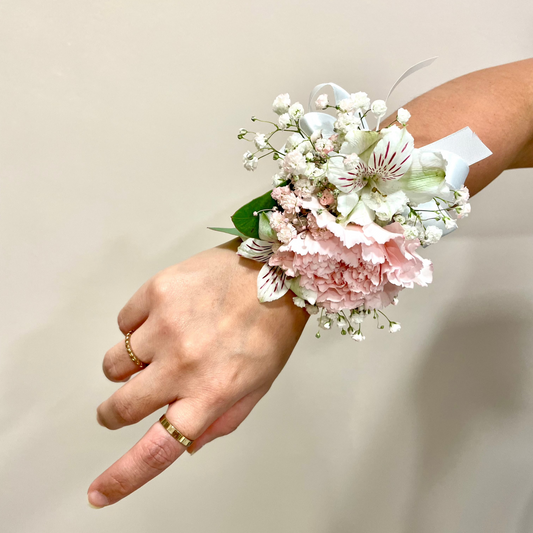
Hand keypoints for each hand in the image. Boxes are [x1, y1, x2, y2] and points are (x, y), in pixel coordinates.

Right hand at [87, 239, 308, 507]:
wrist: (276, 269)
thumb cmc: (271, 328)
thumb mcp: (258, 385)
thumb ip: (222, 420)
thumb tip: (187, 444)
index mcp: (212, 393)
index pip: (158, 449)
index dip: (123, 477)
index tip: (99, 493)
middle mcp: (184, 364)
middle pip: (120, 408)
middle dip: (113, 412)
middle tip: (123, 401)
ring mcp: (166, 326)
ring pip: (113, 365)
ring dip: (127, 366)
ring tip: (159, 347)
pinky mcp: (156, 292)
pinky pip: (123, 322)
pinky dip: (138, 326)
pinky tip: (167, 316)